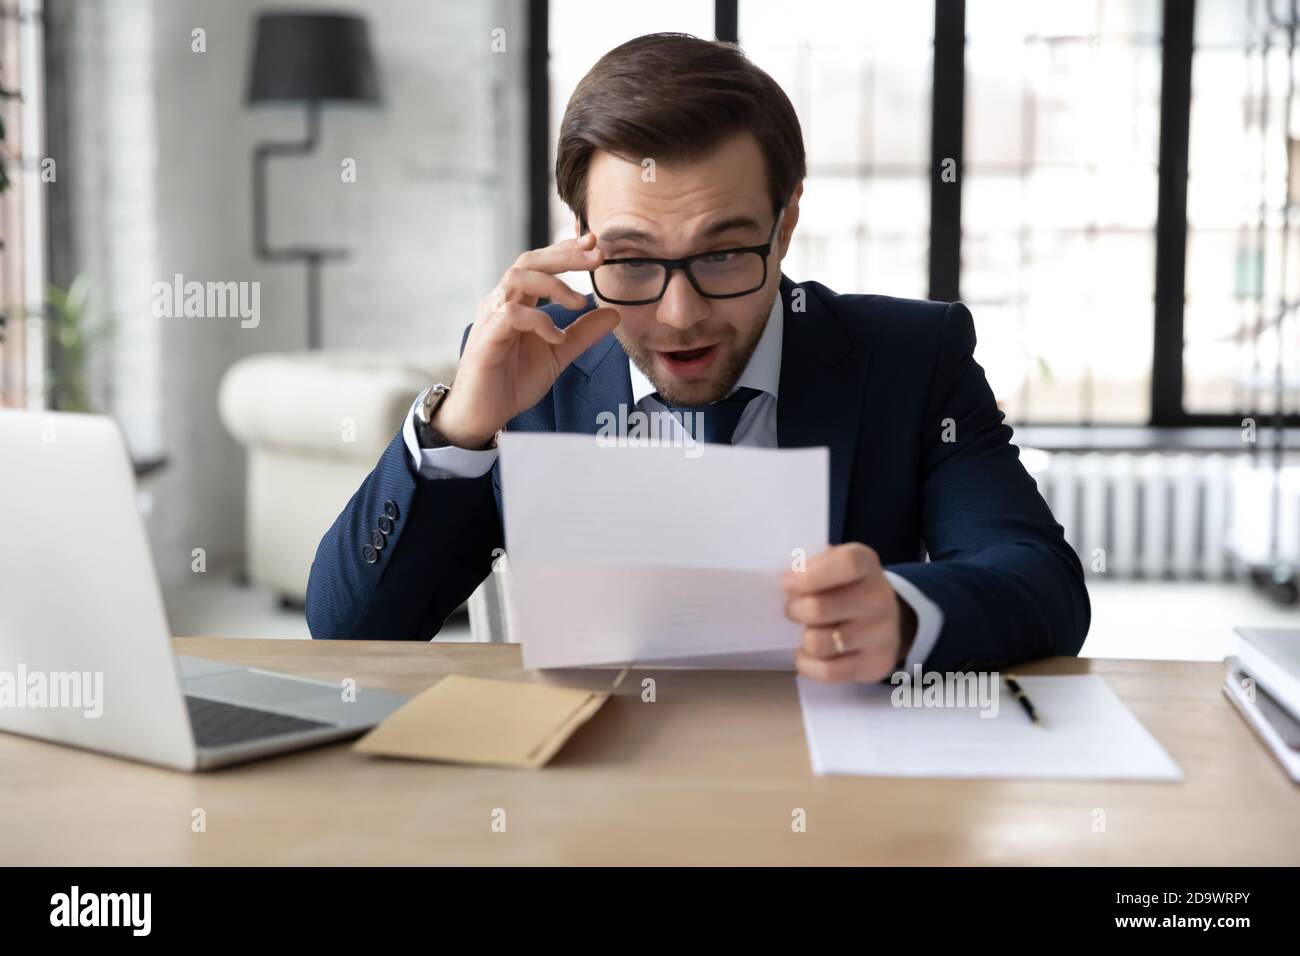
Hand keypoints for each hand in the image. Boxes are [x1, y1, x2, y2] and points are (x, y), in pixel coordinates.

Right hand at [433, 233, 620, 447]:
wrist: (484, 413)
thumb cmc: (513, 381)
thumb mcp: (558, 354)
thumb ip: (583, 333)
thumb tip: (614, 313)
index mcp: (516, 301)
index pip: (539, 263)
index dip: (564, 250)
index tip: (594, 244)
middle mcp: (500, 302)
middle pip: (529, 261)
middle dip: (564, 255)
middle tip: (597, 257)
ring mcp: (491, 318)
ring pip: (518, 279)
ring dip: (553, 285)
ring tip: (579, 302)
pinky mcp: (486, 339)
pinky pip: (511, 316)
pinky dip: (539, 321)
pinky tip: (557, 338)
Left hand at [781, 542, 916, 682]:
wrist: (888, 620)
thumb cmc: (846, 587)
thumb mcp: (833, 563)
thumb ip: (809, 566)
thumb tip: (785, 583)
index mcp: (866, 565)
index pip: (846, 565)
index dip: (810, 576)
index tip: (786, 584)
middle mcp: (879, 598)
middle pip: (819, 609)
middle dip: (795, 611)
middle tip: (792, 609)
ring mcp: (881, 634)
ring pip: (818, 643)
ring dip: (803, 638)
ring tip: (807, 630)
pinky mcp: (875, 664)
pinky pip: (827, 672)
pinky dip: (808, 664)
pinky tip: (808, 653)